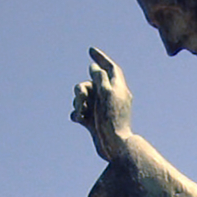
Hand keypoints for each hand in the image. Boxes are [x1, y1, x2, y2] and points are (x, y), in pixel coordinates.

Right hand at [71, 47, 132, 162]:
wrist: (113, 146)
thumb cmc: (112, 119)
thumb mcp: (106, 93)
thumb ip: (100, 78)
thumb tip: (94, 67)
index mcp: (118, 89)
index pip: (110, 68)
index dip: (101, 58)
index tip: (90, 50)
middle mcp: (110, 98)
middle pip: (90, 83)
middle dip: (81, 89)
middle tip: (81, 99)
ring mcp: (101, 110)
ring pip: (82, 98)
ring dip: (78, 103)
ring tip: (81, 113)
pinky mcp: (93, 121)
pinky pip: (80, 112)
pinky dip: (78, 114)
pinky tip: (80, 120)